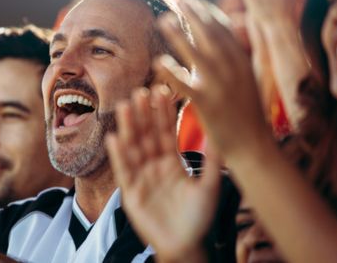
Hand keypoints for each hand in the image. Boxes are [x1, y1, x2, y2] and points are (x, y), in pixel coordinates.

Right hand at [106, 87, 219, 262]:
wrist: (186, 245)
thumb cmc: (199, 218)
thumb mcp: (210, 186)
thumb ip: (213, 162)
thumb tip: (222, 135)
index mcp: (171, 162)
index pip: (165, 132)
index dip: (162, 113)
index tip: (161, 91)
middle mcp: (154, 167)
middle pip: (146, 136)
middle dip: (143, 114)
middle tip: (140, 91)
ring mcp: (141, 179)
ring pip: (133, 149)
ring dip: (129, 128)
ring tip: (125, 107)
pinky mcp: (131, 194)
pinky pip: (124, 172)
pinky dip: (119, 156)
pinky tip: (114, 138)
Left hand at [156, 0, 271, 160]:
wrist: (253, 146)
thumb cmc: (247, 115)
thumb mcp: (248, 81)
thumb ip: (236, 61)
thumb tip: (226, 41)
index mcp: (243, 63)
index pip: (225, 31)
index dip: (208, 14)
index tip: (194, 1)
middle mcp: (234, 69)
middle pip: (211, 34)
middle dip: (195, 15)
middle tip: (179, 1)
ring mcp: (221, 85)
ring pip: (197, 54)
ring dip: (179, 34)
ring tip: (164, 20)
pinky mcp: (207, 104)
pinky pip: (185, 84)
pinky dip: (171, 71)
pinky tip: (158, 62)